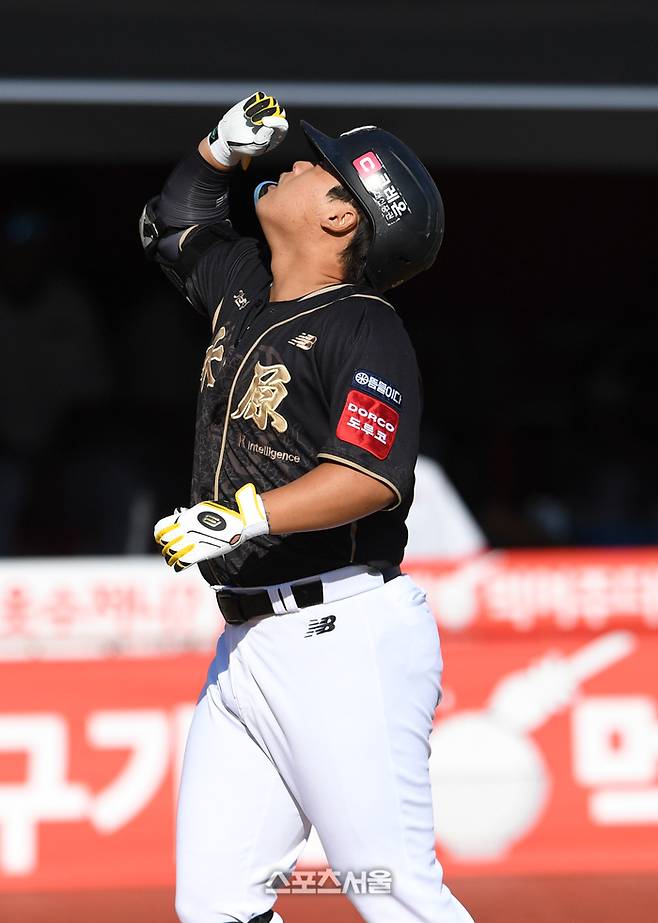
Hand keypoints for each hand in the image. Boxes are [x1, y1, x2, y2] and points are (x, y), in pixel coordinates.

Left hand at [153, 483, 268, 571]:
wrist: (240, 519)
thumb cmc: (224, 513)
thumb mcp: (202, 509)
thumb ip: (189, 516)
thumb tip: (181, 518)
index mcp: (185, 517)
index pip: (161, 528)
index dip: (159, 536)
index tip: (163, 539)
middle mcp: (186, 529)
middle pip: (165, 543)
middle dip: (166, 548)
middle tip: (170, 551)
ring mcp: (194, 541)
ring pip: (172, 554)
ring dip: (171, 558)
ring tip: (174, 560)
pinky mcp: (203, 552)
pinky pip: (183, 562)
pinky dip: (179, 565)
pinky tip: (180, 566)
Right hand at [207, 91, 287, 168]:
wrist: (230, 137)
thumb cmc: (245, 145)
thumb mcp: (255, 147)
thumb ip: (264, 137)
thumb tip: (270, 125)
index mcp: (277, 134)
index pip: (282, 125)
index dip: (275, 121)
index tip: (264, 122)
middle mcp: (274, 120)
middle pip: (278, 111)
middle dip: (265, 114)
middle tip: (252, 121)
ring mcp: (267, 110)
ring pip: (270, 102)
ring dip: (259, 107)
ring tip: (247, 116)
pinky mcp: (257, 102)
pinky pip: (260, 96)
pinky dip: (253, 101)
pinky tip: (245, 109)